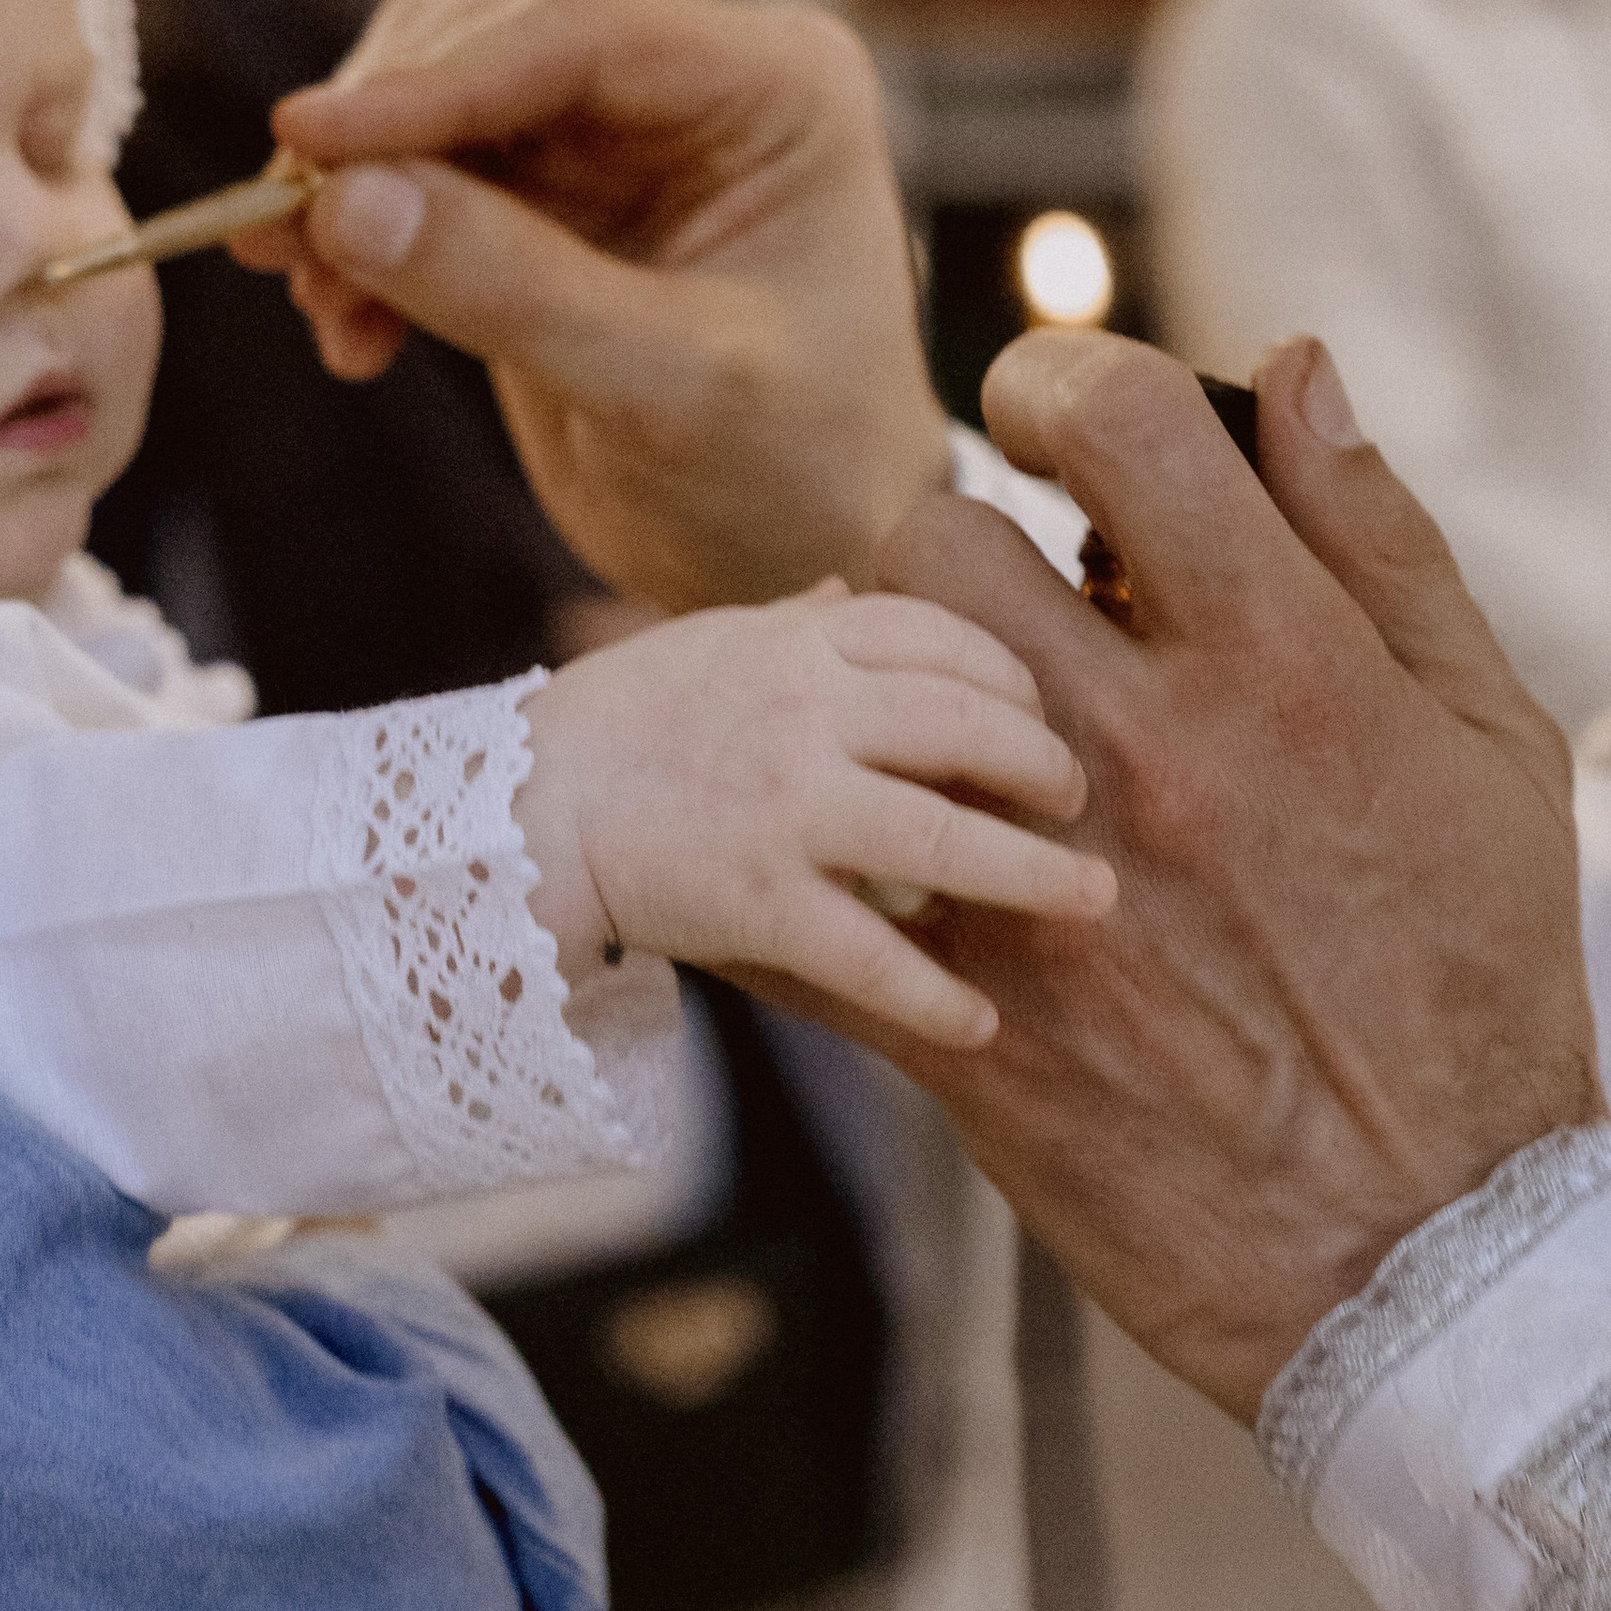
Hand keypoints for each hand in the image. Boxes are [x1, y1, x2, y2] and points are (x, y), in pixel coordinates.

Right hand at [235, 0, 949, 612]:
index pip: (577, 37)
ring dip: (355, 199)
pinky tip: (355, 339)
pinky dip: (367, 251)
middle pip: (485, 48)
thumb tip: (347, 201)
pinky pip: (417, 186)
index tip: (307, 138)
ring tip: (322, 307)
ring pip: (433, 111)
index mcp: (774, 87)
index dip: (432, 85)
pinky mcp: (547, 208)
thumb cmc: (791, 474)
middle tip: (287, 240)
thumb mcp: (669, 388)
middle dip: (376, 140)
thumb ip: (514, 289)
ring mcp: (613, 142)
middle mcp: (692, 87)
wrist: (806, 564)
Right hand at [515, 581, 1113, 1048]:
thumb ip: (796, 622)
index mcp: (798, 647)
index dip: (1012, 679)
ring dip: (1032, 874)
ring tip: (1093, 899)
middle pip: (967, 724)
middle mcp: (802, 716)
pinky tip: (982, 1025)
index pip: (944, 637)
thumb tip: (860, 586)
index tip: (1040, 716)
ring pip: (942, 837)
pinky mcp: (756, 903)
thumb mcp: (710, 644)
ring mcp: (783, 811)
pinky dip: (934, 997)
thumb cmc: (620, 723)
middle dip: (1043, 763)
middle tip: (1080, 802)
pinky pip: (869, 956)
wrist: (516, 809)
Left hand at [836, 329, 1601, 1420]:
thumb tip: (1292, 367)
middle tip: (1004, 604)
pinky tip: (856, 849)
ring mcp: (1032, 886)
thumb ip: (1378, 540)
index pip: (1117, 421)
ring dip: (887, 683)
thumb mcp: (1485, 737)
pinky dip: (811, 853)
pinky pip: (811, 890)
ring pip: (858, 692)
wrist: (1419, 1243)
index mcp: (1279, 668)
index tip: (1060, 421)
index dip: (1065, 383)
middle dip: (958, 545)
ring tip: (947, 725)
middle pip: (938, 542)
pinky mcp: (961, 1010)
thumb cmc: (1476, 971)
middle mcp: (1139, 756)